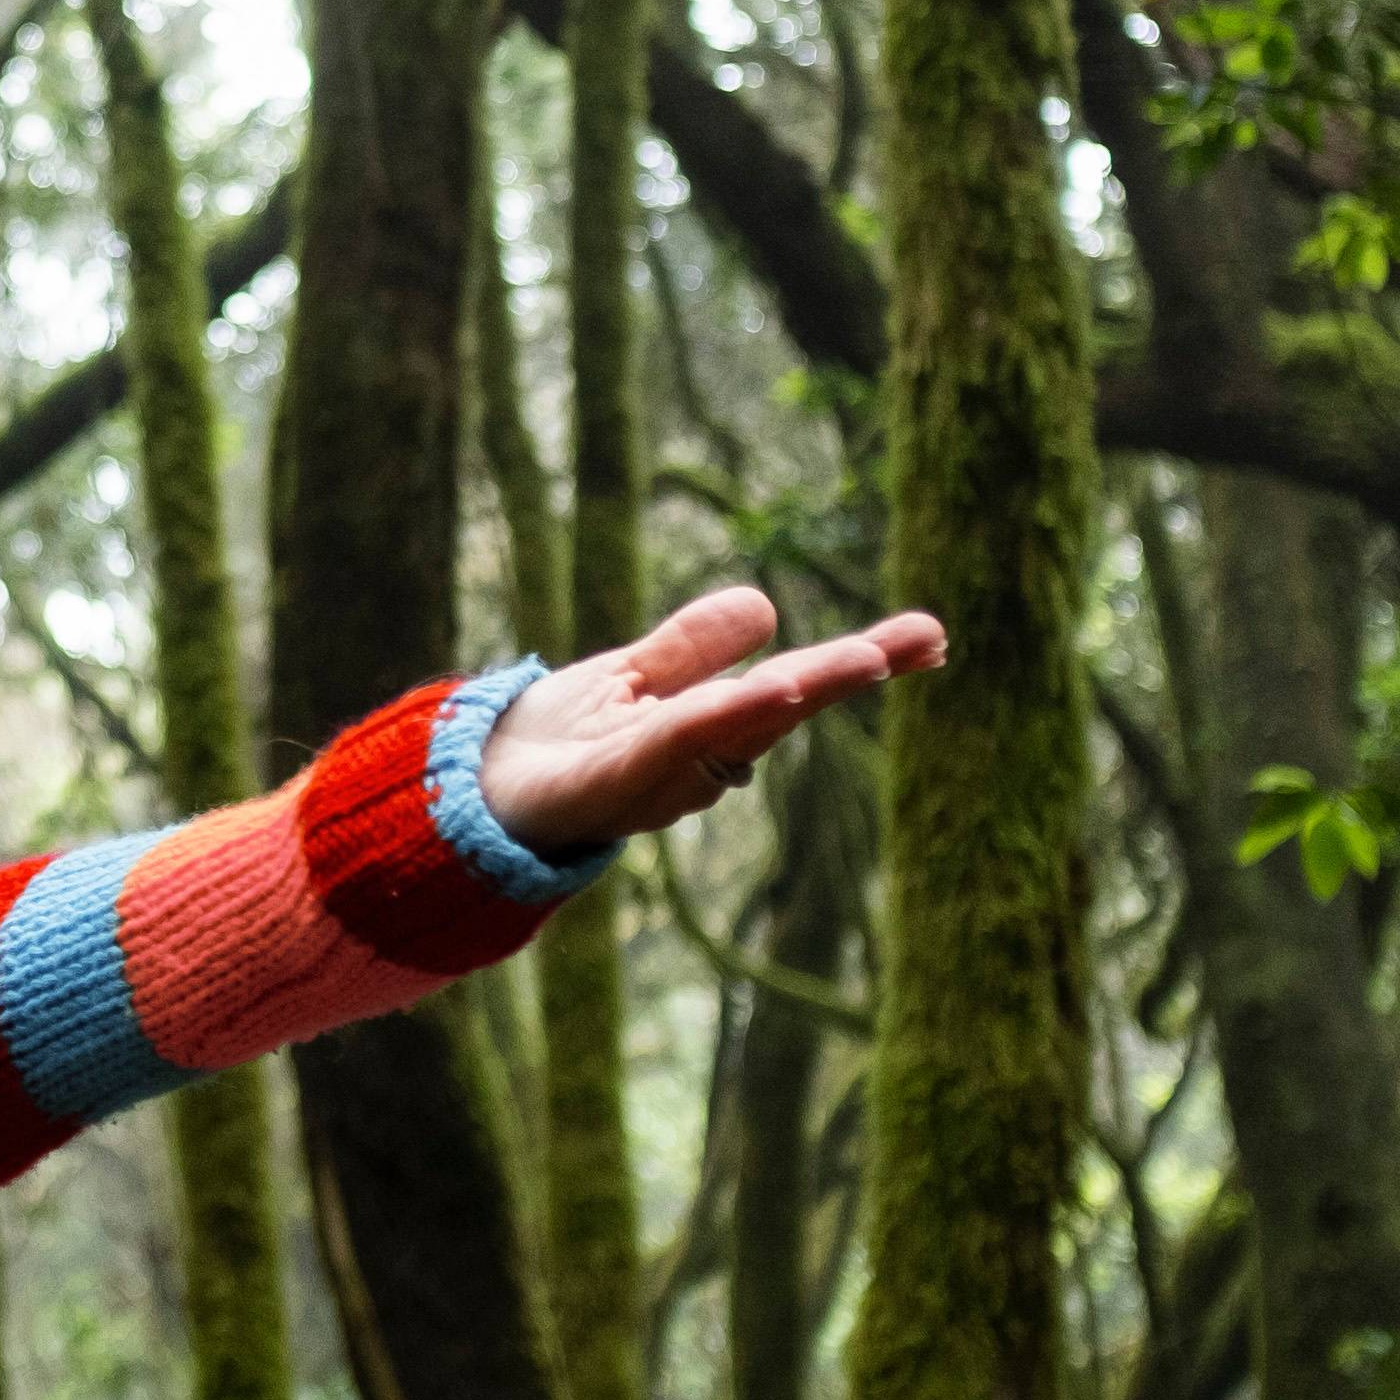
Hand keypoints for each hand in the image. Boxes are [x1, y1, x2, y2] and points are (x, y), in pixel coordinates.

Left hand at [473, 583, 944, 858]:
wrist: (468, 795)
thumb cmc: (556, 743)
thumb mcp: (632, 677)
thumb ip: (693, 648)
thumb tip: (766, 604)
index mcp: (707, 729)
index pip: (795, 687)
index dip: (859, 663)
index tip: (930, 637)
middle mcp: (691, 758)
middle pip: (779, 709)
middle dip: (845, 675)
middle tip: (920, 642)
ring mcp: (649, 777)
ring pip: (730, 731)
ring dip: (788, 696)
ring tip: (852, 661)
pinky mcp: (600, 787)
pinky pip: (663, 751)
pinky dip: (711, 724)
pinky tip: (761, 695)